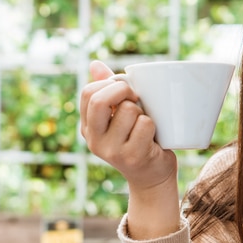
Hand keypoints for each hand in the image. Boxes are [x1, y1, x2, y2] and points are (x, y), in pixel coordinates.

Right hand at [80, 61, 179, 237]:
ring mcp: (112, 151)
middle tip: (137, 97)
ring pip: (129, 110)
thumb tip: (95, 64)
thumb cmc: (138, 140)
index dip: (109, 84)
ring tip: (146, 123)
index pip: (88, 92)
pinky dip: (154, 124)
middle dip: (123, 90)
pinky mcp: (132, 157)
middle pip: (100, 100)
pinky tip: (154, 137)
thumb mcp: (118, 117)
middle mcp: (94, 140)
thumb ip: (107, 91)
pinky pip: (145, 124)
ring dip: (143, 111)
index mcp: (88, 127)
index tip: (125, 90)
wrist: (153, 178)